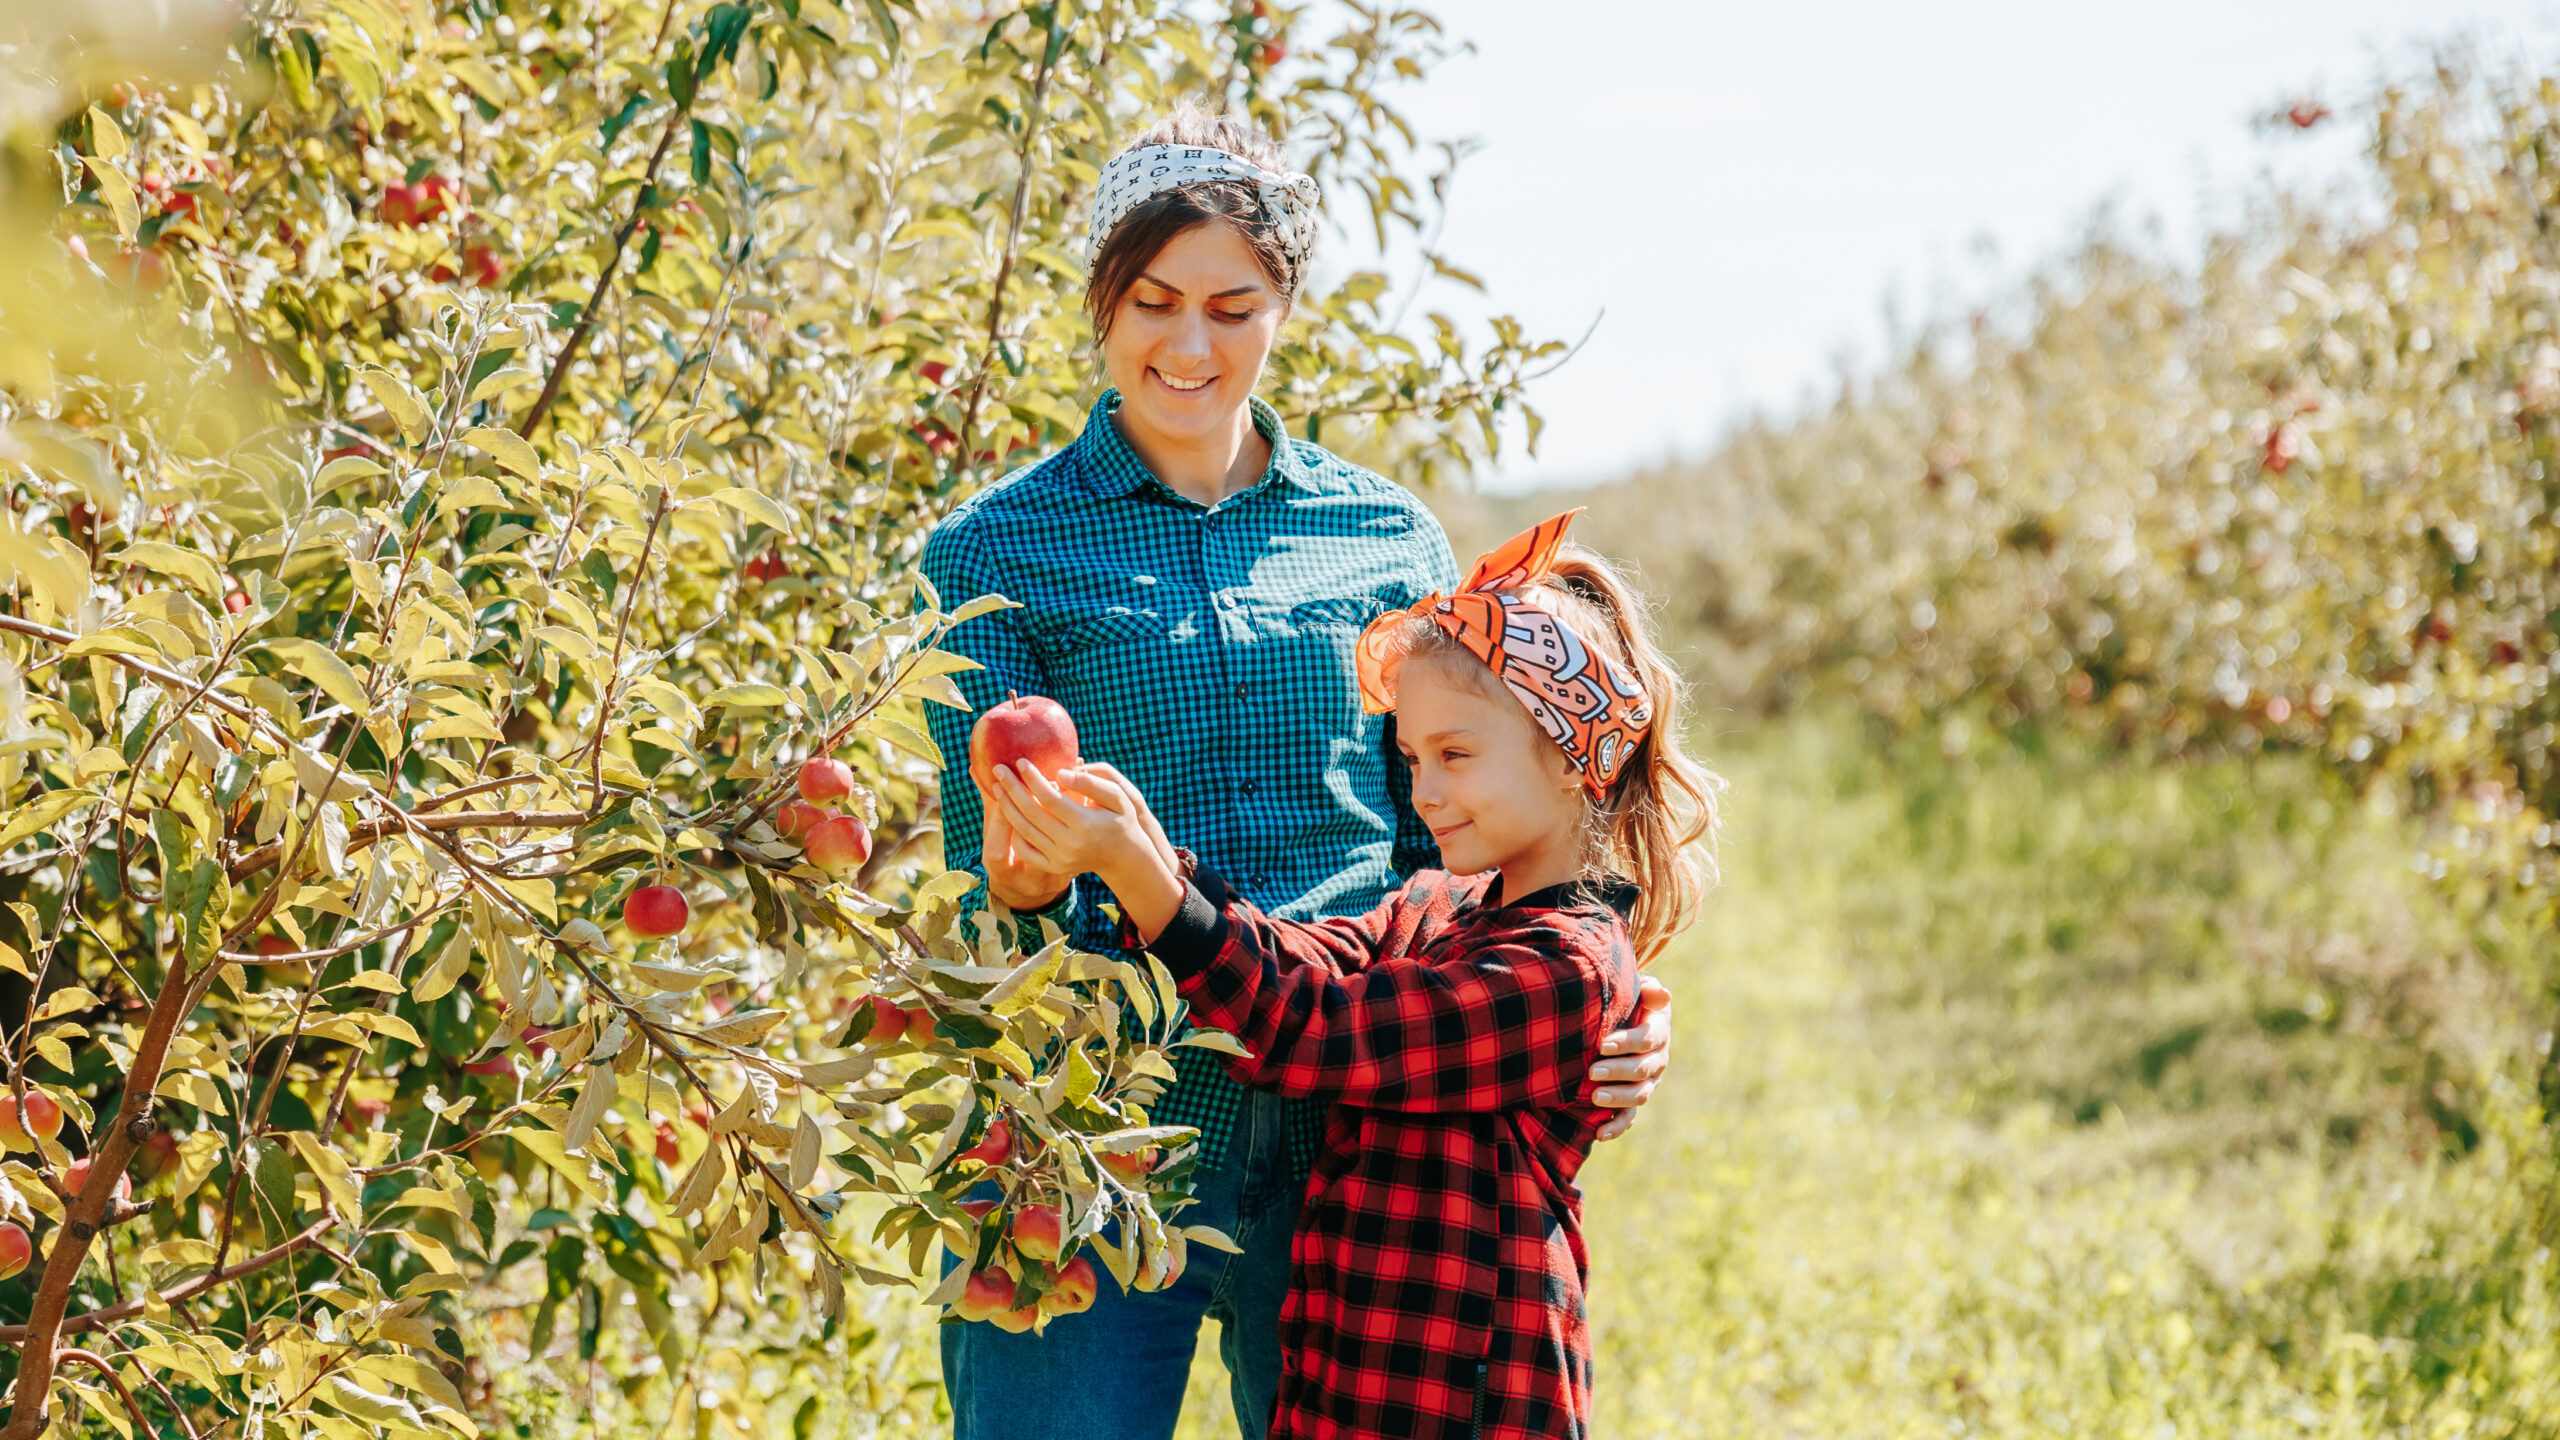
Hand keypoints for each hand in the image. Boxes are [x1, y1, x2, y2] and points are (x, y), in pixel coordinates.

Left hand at [988, 763, 1185, 939]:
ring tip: (997, 786)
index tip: (1020, 761)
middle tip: (998, 769)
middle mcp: (1070, 845)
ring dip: (1006, 807)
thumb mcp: (1116, 796)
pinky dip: (1013, 830)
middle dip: (1011, 788)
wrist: (1122, 856)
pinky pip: (1025, 849)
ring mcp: (1060, 859)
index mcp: (1085, 825)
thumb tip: (1060, 773)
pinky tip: (1007, 812)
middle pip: (1031, 813)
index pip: (1050, 797)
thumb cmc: (1120, 818)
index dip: (1032, 778)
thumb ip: (1090, 783)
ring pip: (1024, 830)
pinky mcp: (1053, 867)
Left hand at [1590, 973, 1671, 1140]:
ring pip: (1639, 1095)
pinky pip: (1628, 1117)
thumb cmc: (1628, 1002)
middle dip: (1618, 1071)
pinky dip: (1616, 1127)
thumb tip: (1662, 993)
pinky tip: (1599, 1134)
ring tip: (1594, 1097)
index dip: (1627, 1042)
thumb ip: (1648, 991)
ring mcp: (1646, 1082)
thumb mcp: (1638, 991)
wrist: (1624, 1020)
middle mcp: (1657, 1060)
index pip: (1648, 1039)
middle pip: (1643, 1070)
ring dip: (1618, 1098)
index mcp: (1658, 1032)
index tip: (1603, 1044)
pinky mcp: (1632, 1099)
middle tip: (1593, 1070)